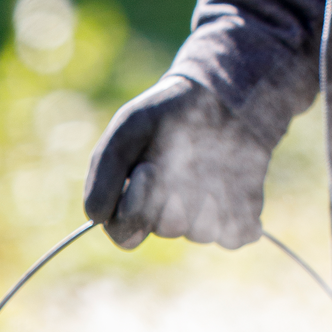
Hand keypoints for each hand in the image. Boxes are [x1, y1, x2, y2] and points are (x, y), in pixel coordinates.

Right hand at [83, 77, 269, 251]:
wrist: (217, 97)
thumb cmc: (166, 114)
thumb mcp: (128, 127)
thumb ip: (105, 170)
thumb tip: (95, 218)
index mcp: (134, 204)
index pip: (126, 232)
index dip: (135, 206)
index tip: (148, 167)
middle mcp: (167, 217)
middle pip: (167, 227)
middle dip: (175, 190)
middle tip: (184, 153)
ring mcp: (203, 220)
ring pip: (201, 230)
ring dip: (207, 193)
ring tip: (211, 156)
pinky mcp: (237, 218)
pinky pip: (234, 234)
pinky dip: (237, 210)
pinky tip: (236, 176)